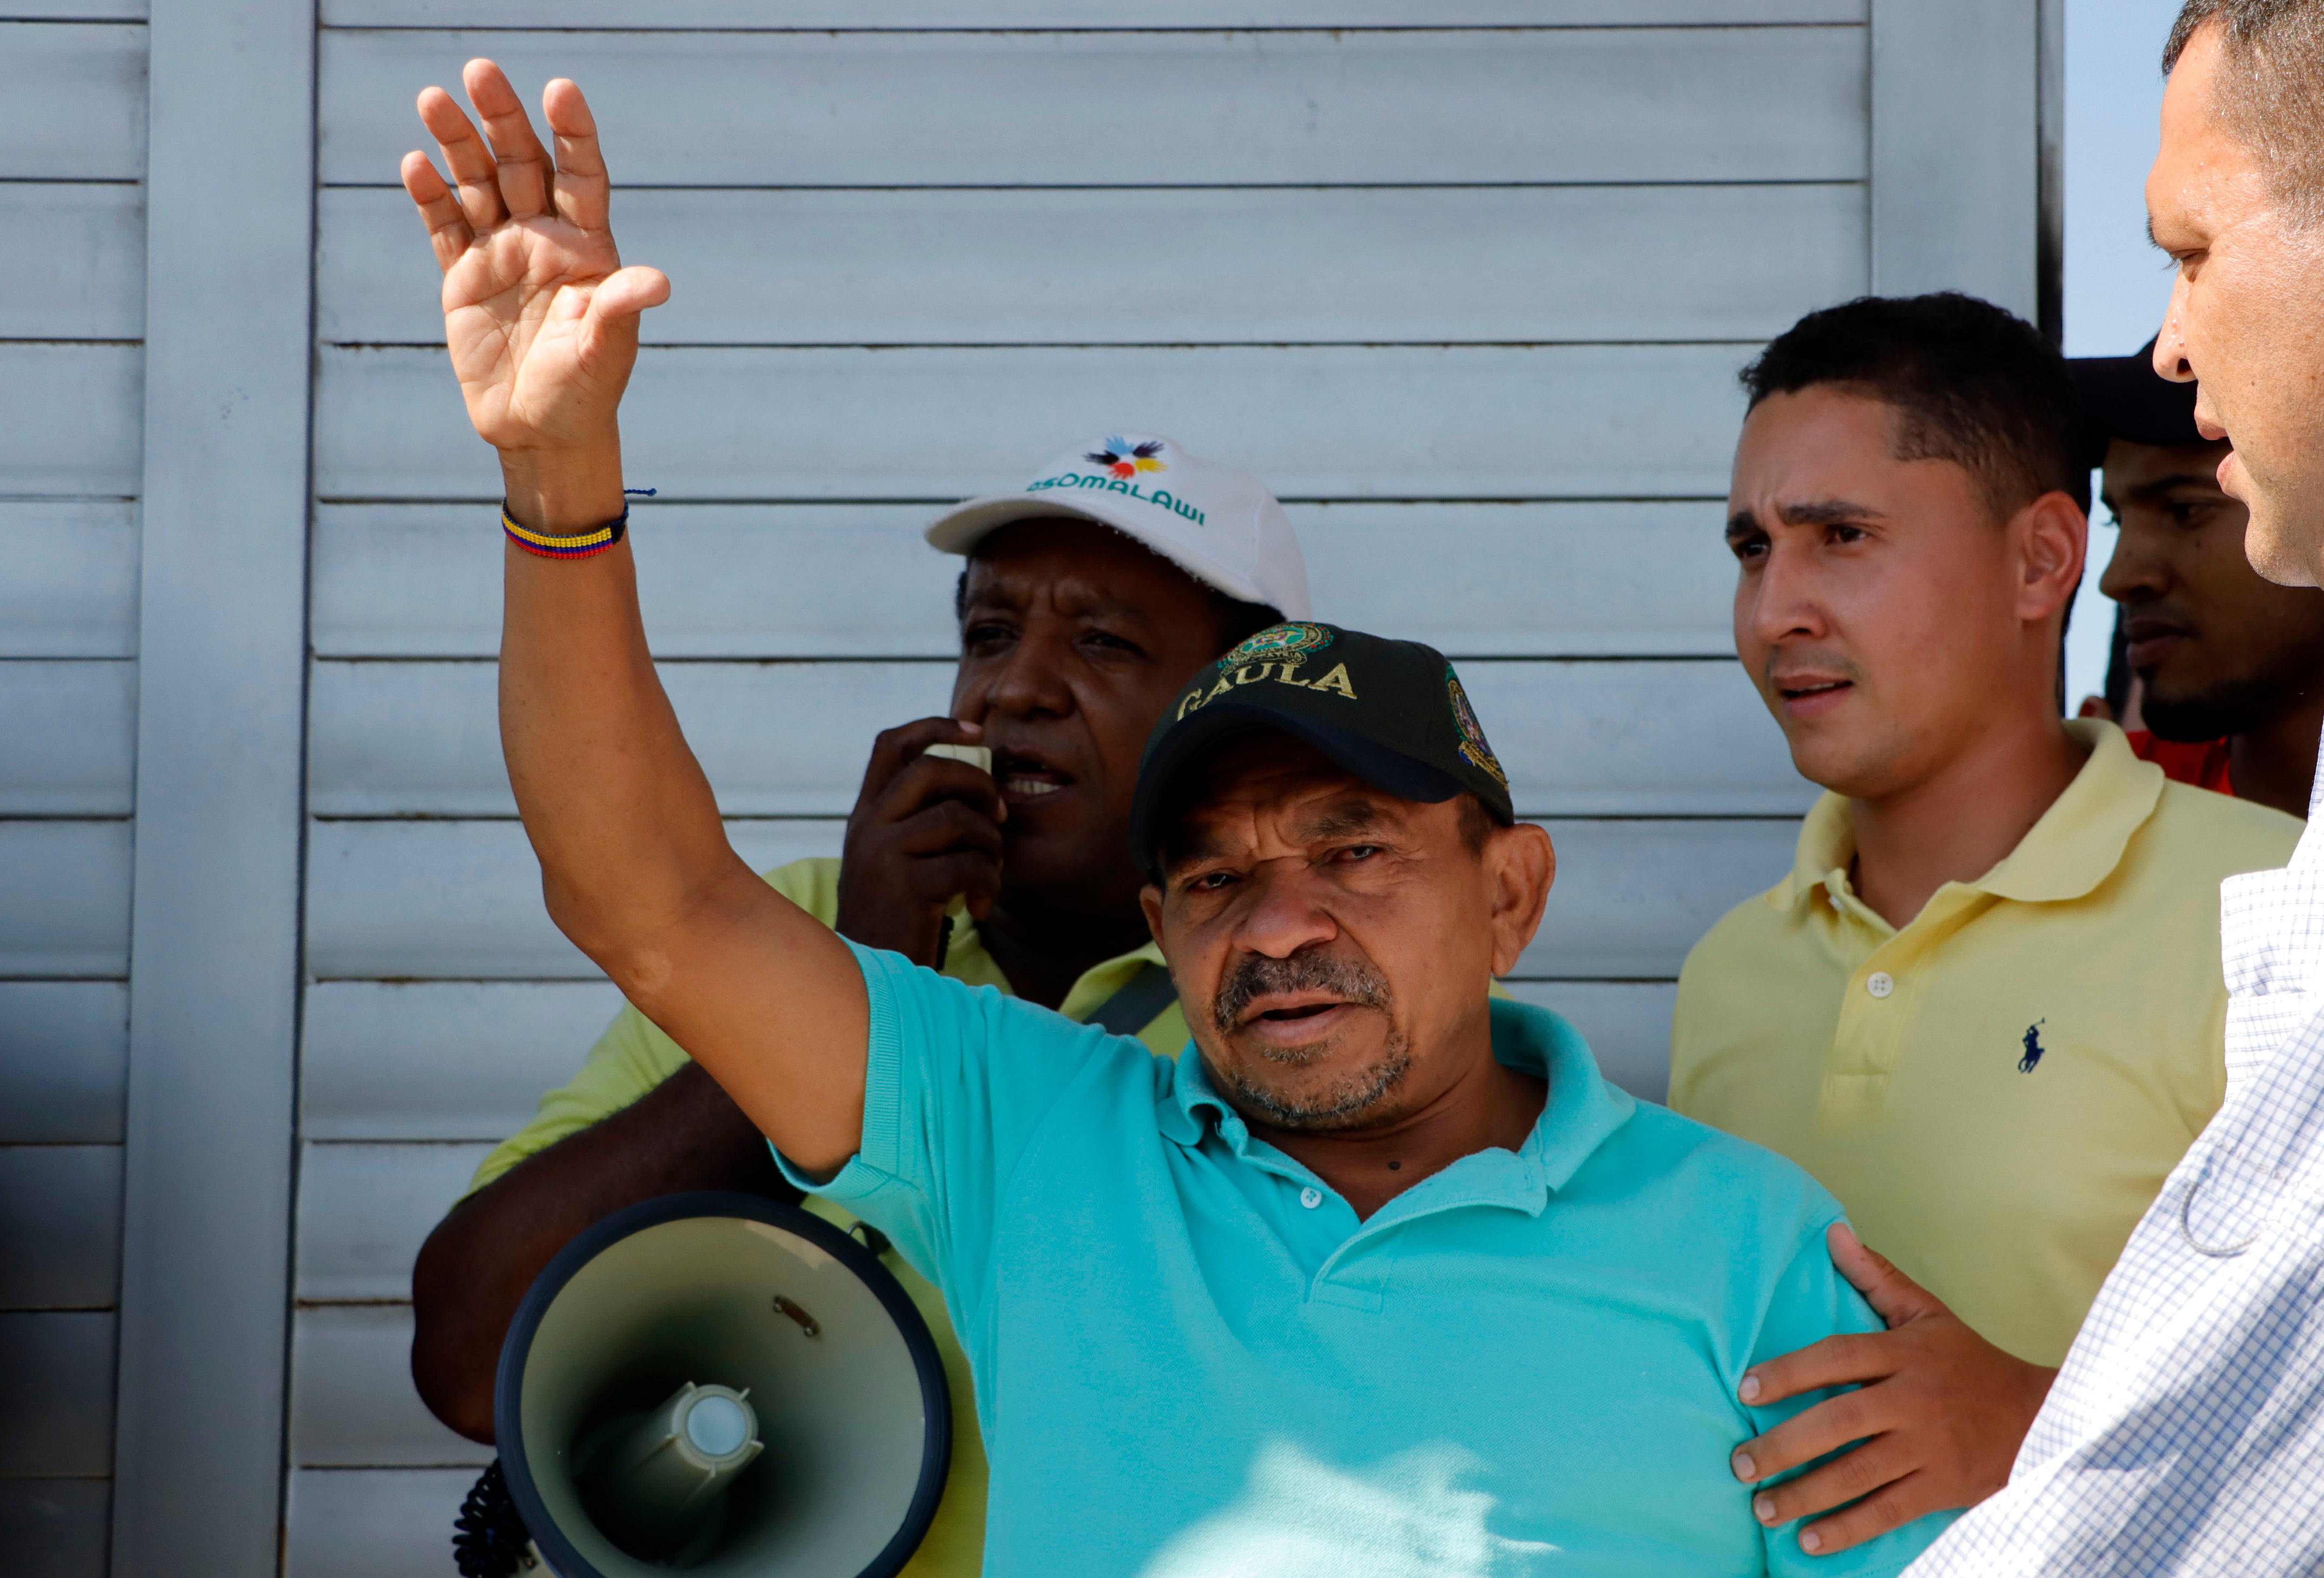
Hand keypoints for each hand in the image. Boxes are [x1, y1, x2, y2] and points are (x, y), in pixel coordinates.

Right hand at [401, 60, 668, 458]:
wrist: (540, 432)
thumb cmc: (585, 391)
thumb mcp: (605, 352)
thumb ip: (621, 310)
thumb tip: (657, 282)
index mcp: (587, 247)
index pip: (582, 176)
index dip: (573, 133)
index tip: (561, 90)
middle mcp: (543, 238)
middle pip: (522, 163)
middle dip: (501, 118)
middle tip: (480, 70)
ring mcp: (501, 253)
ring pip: (477, 183)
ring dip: (456, 142)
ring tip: (433, 98)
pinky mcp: (462, 276)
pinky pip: (444, 226)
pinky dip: (429, 196)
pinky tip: (415, 164)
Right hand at [833, 719, 1007, 965]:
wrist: (869, 978)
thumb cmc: (895, 920)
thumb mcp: (893, 863)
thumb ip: (918, 823)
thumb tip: (978, 788)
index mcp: (865, 815)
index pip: (891, 745)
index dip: (934, 727)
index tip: (976, 732)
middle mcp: (868, 827)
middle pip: (930, 768)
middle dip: (978, 784)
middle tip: (1000, 815)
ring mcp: (883, 855)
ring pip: (957, 817)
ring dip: (990, 844)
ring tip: (990, 873)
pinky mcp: (907, 887)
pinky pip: (968, 863)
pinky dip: (988, 882)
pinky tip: (980, 905)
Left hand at [1729, 1223, 2055, 1555]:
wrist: (2046, 1420)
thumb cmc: (1971, 1363)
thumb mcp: (1928, 1314)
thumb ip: (1877, 1278)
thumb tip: (1833, 1234)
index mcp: (1905, 1354)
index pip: (1836, 1357)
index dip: (1788, 1373)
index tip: (1746, 1390)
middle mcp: (1914, 1400)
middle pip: (1838, 1422)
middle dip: (1783, 1446)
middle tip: (1740, 1462)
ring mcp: (1930, 1447)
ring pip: (1857, 1473)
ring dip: (1805, 1494)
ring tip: (1762, 1507)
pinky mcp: (1944, 1487)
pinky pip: (1888, 1511)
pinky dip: (1848, 1528)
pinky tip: (1810, 1540)